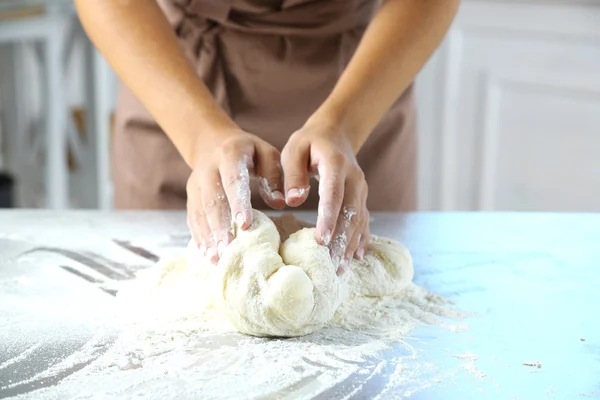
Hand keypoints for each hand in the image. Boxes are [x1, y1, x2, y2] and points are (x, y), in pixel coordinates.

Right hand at [187, 129, 285, 262]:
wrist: (212, 142)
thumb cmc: (247, 151)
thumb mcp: (266, 153)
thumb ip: (274, 175)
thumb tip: (279, 202)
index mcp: (229, 155)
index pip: (233, 181)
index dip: (238, 204)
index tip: (245, 226)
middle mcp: (207, 170)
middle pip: (212, 201)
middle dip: (220, 227)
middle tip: (228, 250)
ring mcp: (195, 184)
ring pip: (200, 212)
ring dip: (207, 236)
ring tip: (216, 259)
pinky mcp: (190, 196)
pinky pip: (192, 218)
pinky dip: (199, 236)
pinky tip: (206, 254)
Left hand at [281, 119, 369, 274]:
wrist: (336, 134)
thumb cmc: (309, 142)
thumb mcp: (294, 148)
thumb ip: (293, 174)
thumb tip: (293, 200)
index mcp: (336, 164)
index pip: (333, 194)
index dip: (328, 218)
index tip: (321, 240)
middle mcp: (354, 178)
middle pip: (349, 213)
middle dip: (340, 241)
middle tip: (329, 266)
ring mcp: (361, 189)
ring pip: (358, 221)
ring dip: (349, 245)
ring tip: (339, 269)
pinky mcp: (362, 197)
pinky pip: (364, 221)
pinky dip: (361, 240)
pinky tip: (356, 258)